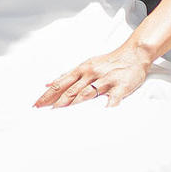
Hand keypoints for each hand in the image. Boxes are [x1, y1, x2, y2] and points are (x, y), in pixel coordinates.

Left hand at [36, 40, 154, 108]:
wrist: (134, 54)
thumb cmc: (109, 61)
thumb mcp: (86, 64)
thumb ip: (68, 75)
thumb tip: (48, 83)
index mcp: (82, 69)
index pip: (60, 84)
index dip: (48, 95)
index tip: (37, 105)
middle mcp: (91, 74)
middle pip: (71, 91)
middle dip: (57, 103)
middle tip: (46, 115)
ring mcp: (105, 79)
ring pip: (87, 94)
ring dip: (74, 106)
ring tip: (64, 118)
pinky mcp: (120, 86)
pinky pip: (112, 99)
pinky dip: (106, 107)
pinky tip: (101, 116)